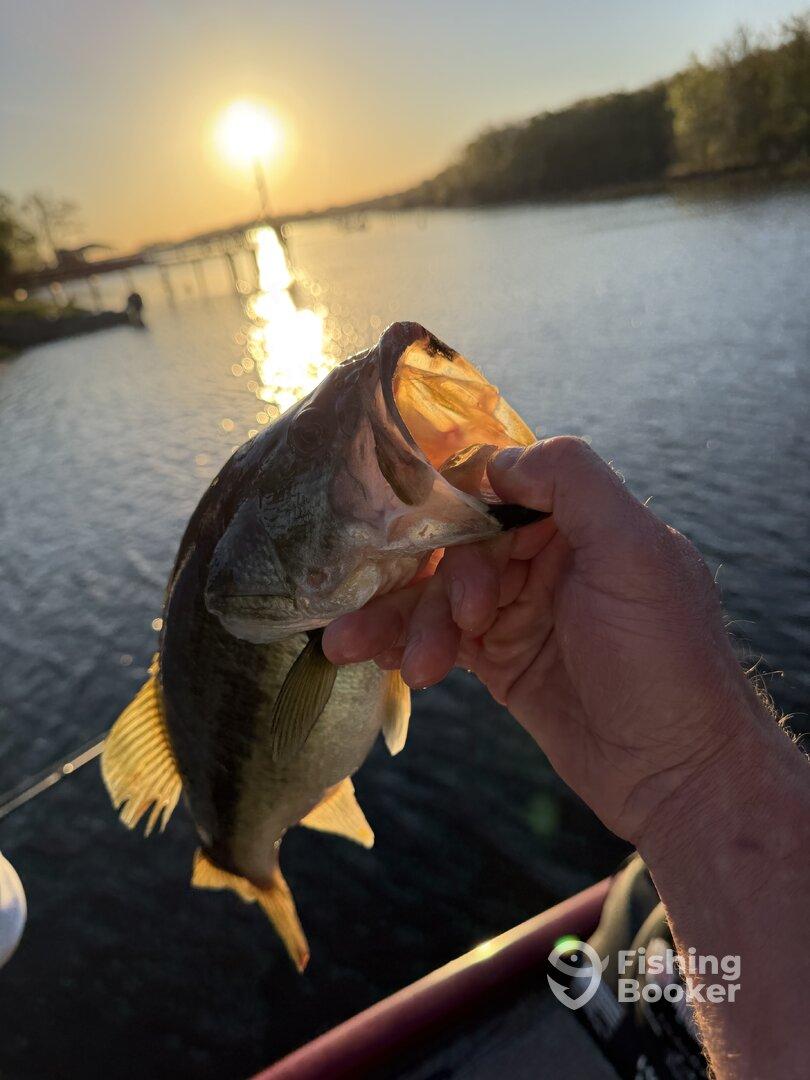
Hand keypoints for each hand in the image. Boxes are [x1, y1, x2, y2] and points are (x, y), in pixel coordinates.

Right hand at [323, 437, 762, 845]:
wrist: (675, 775)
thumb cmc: (664, 658)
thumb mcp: (635, 553)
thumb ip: (574, 483)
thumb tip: (495, 459)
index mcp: (580, 522)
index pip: (496, 490)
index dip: (451, 507)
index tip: (405, 527)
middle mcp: (546, 558)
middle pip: (458, 547)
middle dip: (426, 585)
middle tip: (423, 634)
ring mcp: (519, 611)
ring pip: (439, 596)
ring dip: (397, 619)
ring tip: (350, 648)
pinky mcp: (500, 661)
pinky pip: (439, 638)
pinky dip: (403, 643)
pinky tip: (373, 656)